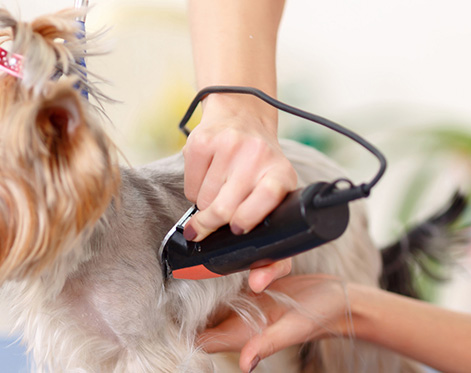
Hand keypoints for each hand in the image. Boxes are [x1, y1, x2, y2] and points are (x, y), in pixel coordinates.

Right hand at [182, 94, 297, 291]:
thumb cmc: (261, 174)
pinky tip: (206, 178)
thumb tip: (257, 284)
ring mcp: (229, 146)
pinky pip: (189, 184)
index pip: (265, 200)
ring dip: (203, 207)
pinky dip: (192, 191)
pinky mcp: (202, 140)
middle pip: (223, 209)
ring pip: (202, 200)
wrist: (243, 116)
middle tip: (206, 230)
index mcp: (281, 176)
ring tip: (216, 194)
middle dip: (211, 225)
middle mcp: (257, 156)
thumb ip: (276, 254)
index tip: (237, 228)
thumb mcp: (277, 206)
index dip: (247, 219)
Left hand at [197, 274, 361, 370]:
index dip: (183, 327)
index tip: (177, 304)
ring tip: (240, 270)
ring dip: (217, 276)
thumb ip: (268, 344)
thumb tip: (245, 364)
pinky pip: (233, 276)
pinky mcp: (254, 285)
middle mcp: (239, 319)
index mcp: (242, 334)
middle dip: (195, 294)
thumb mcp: (294, 327)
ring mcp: (245, 302)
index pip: (200, 339)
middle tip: (199, 273)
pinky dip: (237, 266)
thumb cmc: (322, 316)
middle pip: (200, 312)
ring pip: (214, 292)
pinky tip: (255, 263)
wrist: (342, 299)